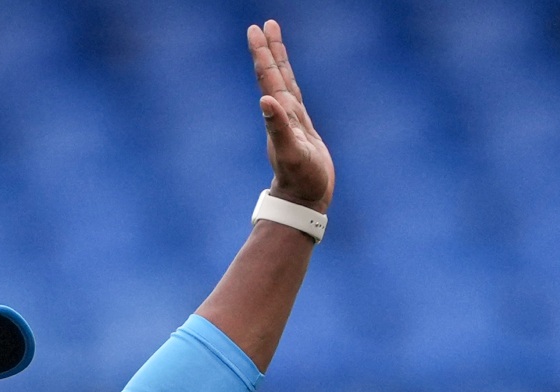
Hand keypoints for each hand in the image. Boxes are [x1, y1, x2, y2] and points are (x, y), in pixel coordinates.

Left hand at [248, 20, 333, 213]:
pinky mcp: (302, 129)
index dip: (263, 53)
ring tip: (274, 41)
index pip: (268, 77)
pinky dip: (290, 84)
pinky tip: (285, 81)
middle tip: (264, 25)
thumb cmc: (299, 179)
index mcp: (280, 114)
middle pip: (274, 74)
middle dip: (270, 49)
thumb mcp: (290, 151)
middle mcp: (283, 113)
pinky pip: (295, 99)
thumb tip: (265, 100)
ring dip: (278, 62)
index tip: (256, 29)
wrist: (303, 199)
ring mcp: (292, 121)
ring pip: (284, 83)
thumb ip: (278, 126)